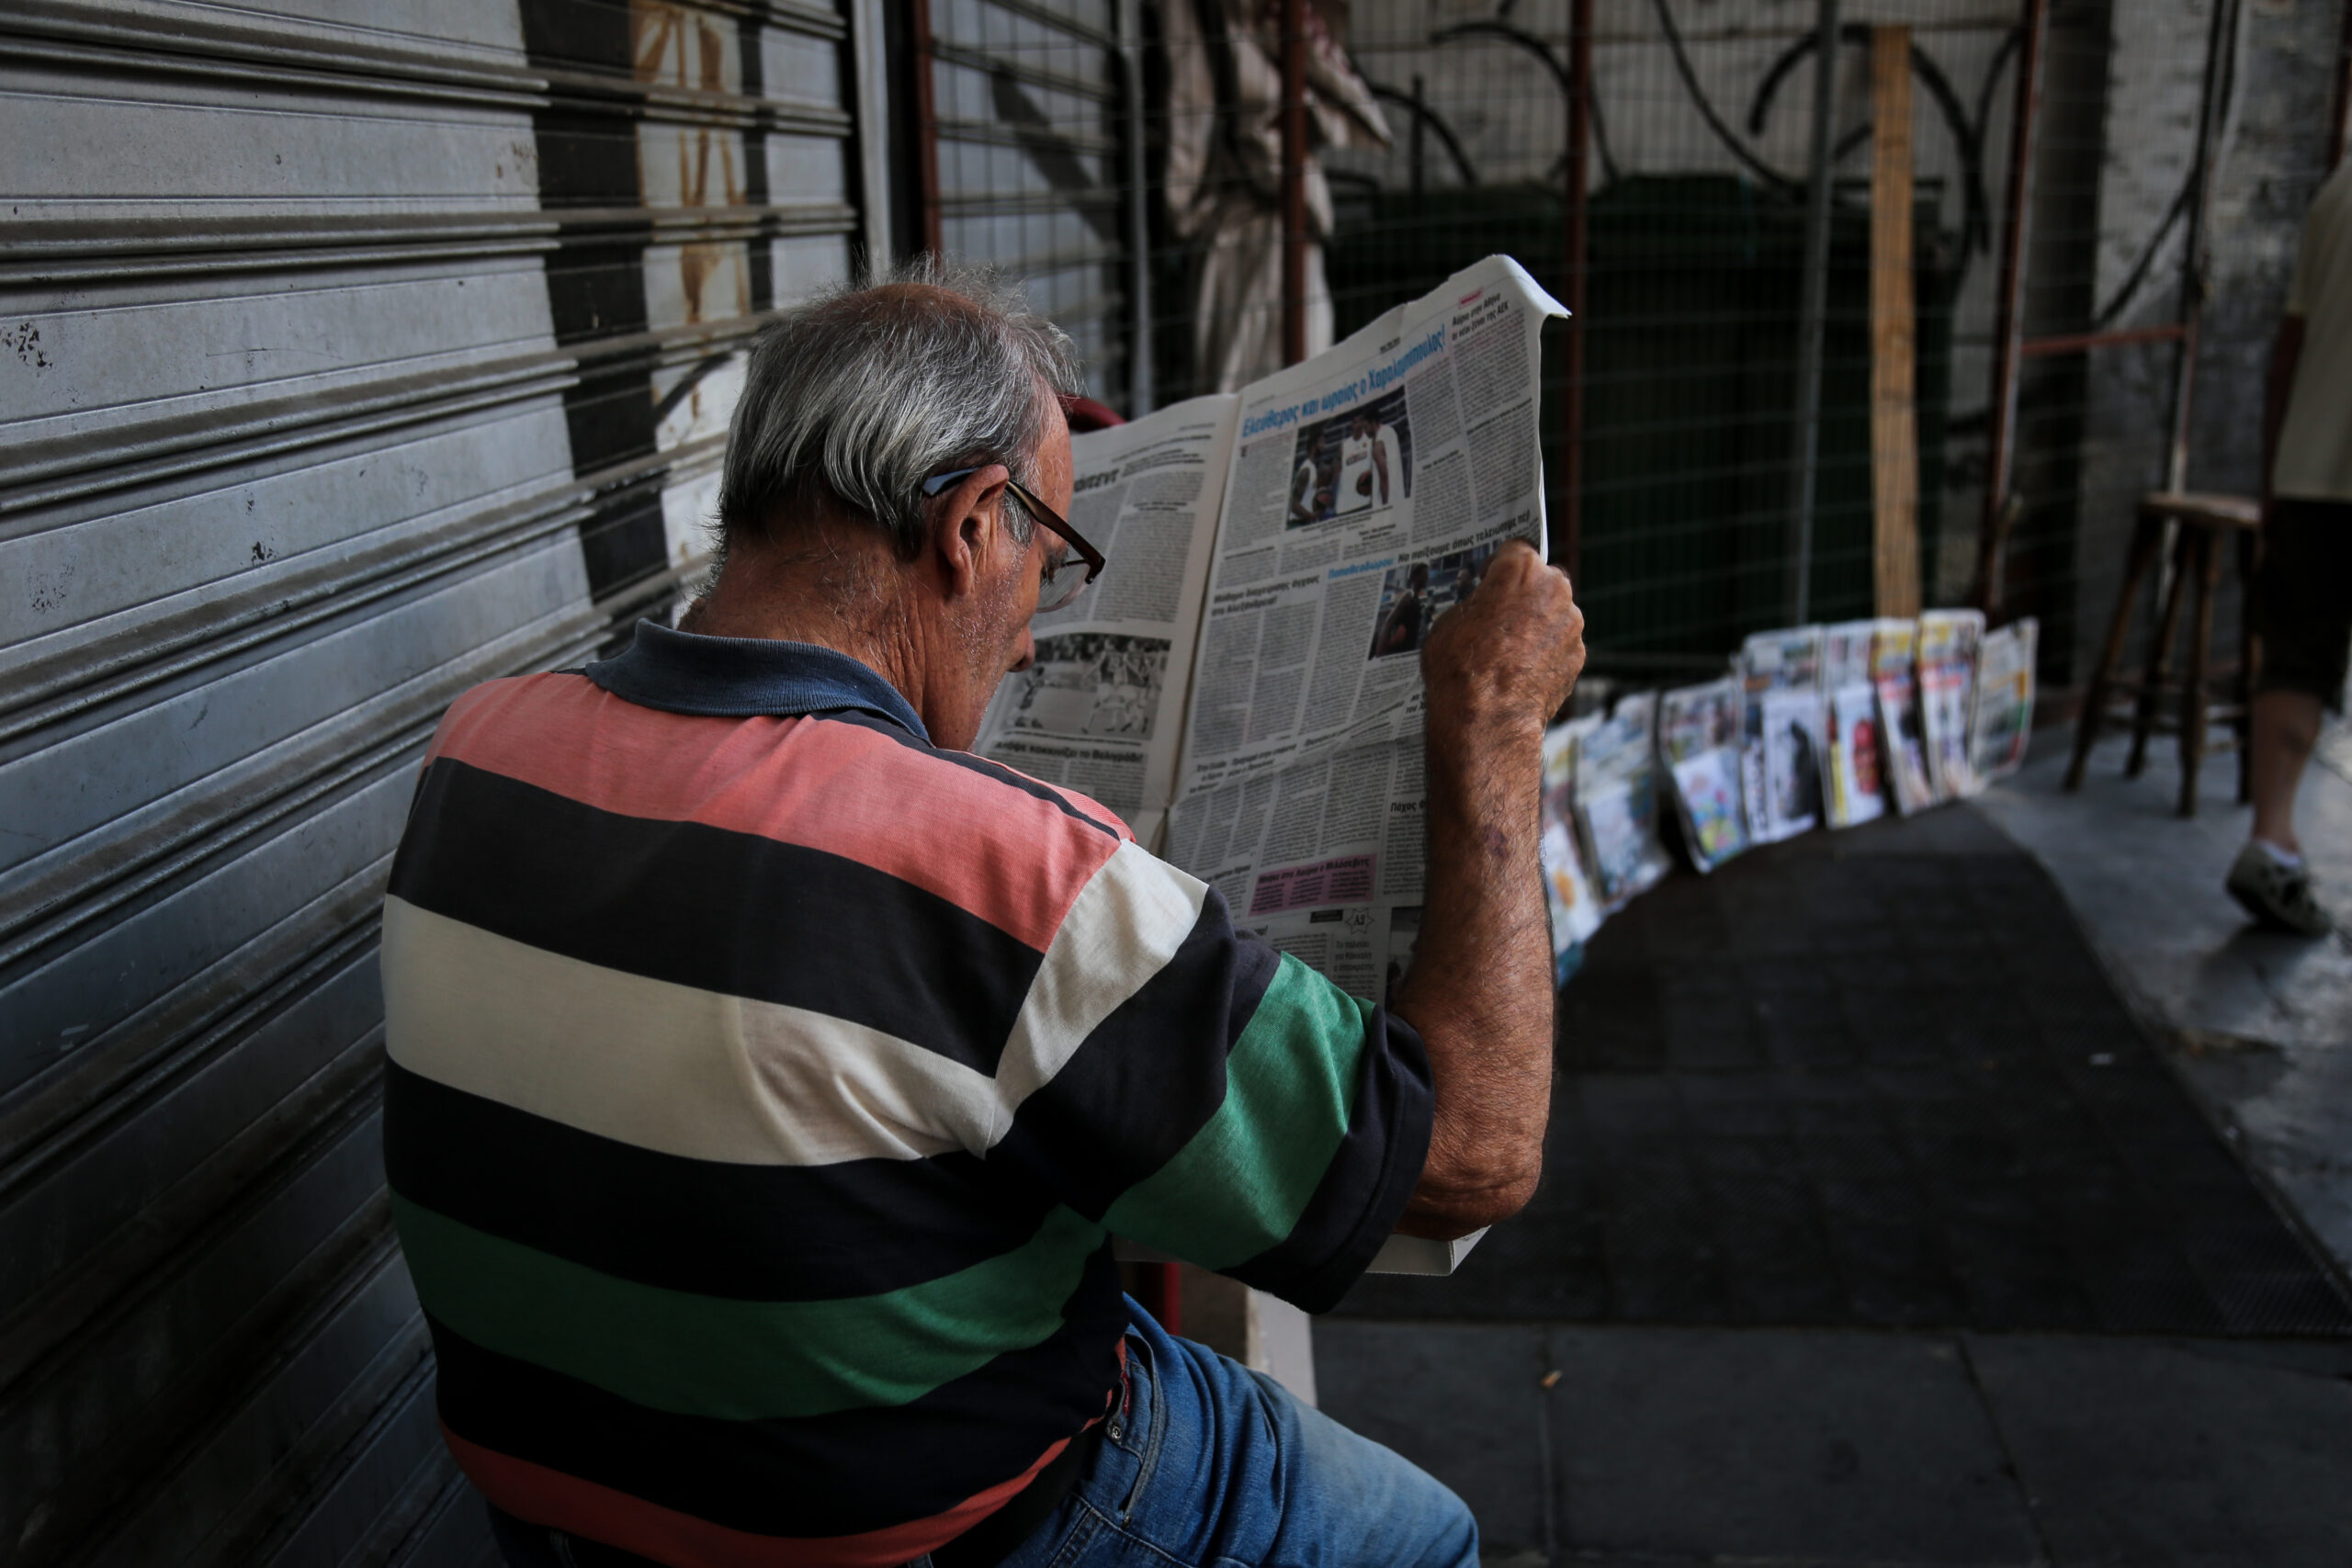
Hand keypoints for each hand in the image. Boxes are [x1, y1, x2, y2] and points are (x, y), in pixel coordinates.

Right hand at [1419, 540, 1584, 735]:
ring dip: (1539, 625)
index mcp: (1520, 568)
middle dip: (1526, 594)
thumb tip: (1482, 609)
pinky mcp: (1578, 655)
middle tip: (1501, 616)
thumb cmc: (1460, 664)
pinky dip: (1547, 654)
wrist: (1486, 715)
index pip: (1515, 549)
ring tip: (1511, 651)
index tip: (1489, 582)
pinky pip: (1561, 645)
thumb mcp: (1449, 621)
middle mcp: (1554, 588)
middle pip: (1543, 580)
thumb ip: (1476, 603)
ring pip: (1556, 613)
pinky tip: (1524, 672)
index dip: (1499, 566)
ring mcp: (1571, 623)